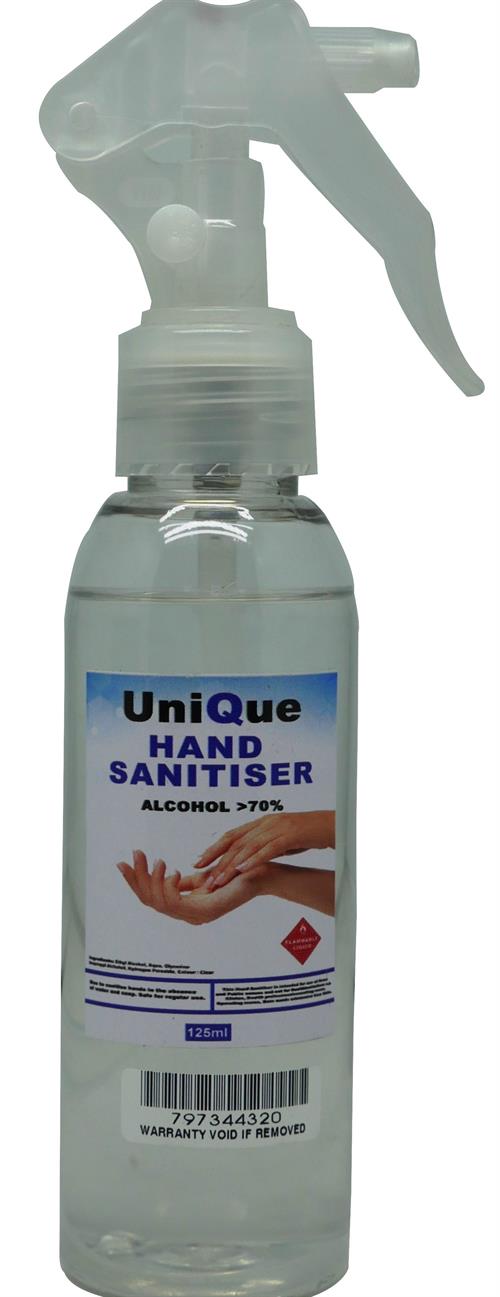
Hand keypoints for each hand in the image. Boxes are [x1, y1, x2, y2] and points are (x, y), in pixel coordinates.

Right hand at [117, 850, 262, 924]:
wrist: (259, 873)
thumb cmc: (233, 874)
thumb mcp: (201, 877)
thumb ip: (183, 882)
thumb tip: (162, 873)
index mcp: (185, 908)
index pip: (151, 899)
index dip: (135, 881)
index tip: (123, 862)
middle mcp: (188, 916)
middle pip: (150, 902)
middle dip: (138, 878)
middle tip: (136, 854)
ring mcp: (197, 916)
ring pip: (159, 903)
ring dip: (153, 880)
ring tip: (158, 860)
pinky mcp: (206, 911)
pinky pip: (175, 903)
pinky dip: (168, 886)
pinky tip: (172, 871)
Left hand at [194, 810, 334, 888]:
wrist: (331, 825)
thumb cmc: (308, 834)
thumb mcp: (282, 839)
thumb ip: (265, 846)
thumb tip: (250, 860)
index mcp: (262, 822)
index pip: (232, 835)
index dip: (214, 848)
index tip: (199, 862)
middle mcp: (266, 822)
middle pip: (235, 841)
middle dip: (216, 858)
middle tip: (202, 874)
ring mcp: (277, 827)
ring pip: (248, 846)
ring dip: (231, 864)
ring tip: (218, 879)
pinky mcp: (290, 835)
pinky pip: (268, 849)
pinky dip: (254, 860)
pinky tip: (242, 871)